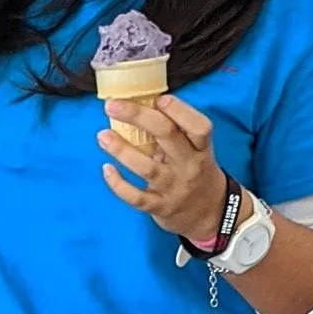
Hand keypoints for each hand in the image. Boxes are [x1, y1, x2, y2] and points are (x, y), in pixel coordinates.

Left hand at [98, 92, 224, 235]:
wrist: (209, 214)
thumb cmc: (196, 172)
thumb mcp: (197, 151)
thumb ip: (177, 132)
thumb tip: (140, 104)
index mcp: (201, 148)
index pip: (199, 126)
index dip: (179, 110)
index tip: (158, 99)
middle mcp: (189, 166)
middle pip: (167, 135)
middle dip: (138, 116)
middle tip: (113, 105)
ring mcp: (174, 187)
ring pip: (147, 167)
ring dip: (121, 150)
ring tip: (103, 136)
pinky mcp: (160, 206)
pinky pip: (136, 196)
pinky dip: (118, 183)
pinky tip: (106, 169)